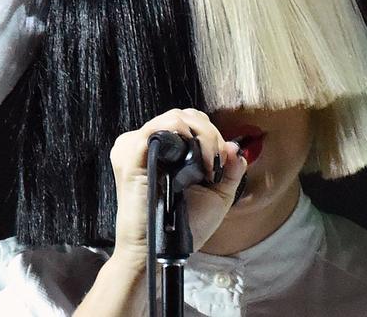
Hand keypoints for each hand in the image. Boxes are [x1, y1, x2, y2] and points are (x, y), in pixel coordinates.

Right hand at [110, 108, 246, 265]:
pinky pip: (155, 129)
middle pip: (184, 115)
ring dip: (200, 134)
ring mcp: (138, 148)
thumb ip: (228, 172)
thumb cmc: (183, 227)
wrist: (157, 251)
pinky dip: (179, 134)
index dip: (211, 134)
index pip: (190, 122)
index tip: (221, 161)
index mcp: (167, 151)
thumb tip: (236, 149)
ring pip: (173, 118)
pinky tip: (193, 158)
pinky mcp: (130, 156)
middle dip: (209, 133)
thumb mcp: (216, 196)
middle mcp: (152, 146)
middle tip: (215, 162)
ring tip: (207, 164)